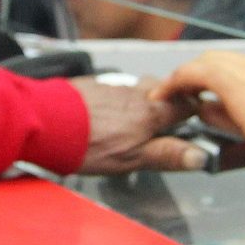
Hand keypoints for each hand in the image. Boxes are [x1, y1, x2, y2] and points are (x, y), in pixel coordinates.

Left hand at [69, 80, 208, 175]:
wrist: (45, 121)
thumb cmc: (86, 143)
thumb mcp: (132, 159)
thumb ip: (167, 155)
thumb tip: (199, 156)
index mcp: (150, 113)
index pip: (184, 105)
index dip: (194, 111)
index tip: (198, 117)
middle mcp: (134, 94)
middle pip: (161, 91)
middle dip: (168, 100)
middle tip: (170, 116)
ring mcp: (111, 87)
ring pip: (136, 89)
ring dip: (142, 99)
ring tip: (137, 117)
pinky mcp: (91, 86)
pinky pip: (113, 89)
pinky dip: (117, 100)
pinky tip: (106, 113)